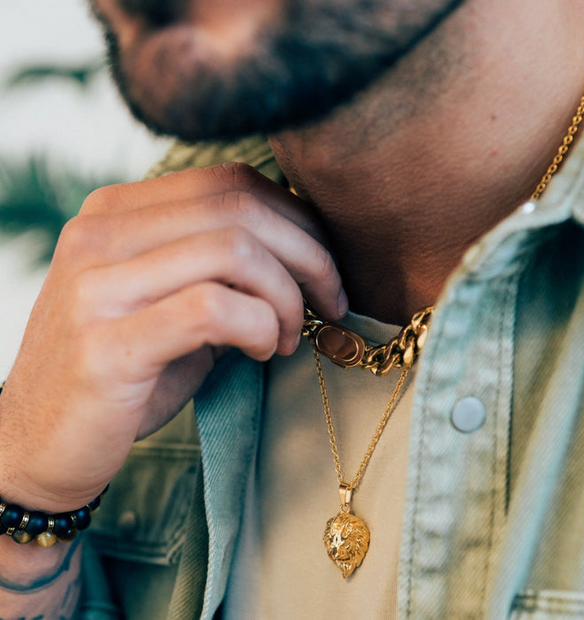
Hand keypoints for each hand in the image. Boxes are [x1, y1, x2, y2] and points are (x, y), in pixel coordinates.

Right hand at [0, 163, 345, 511]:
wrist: (43, 445)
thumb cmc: (127, 371)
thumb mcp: (171, 301)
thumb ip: (220, 266)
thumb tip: (302, 247)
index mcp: (116, 213)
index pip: (228, 182)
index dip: (295, 218)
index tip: (324, 265)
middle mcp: (100, 233)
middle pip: (239, 208)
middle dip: (309, 255)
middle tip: (331, 301)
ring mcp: (97, 284)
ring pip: (233, 251)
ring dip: (286, 296)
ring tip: (287, 336)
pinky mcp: (106, 343)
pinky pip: (213, 308)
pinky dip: (260, 326)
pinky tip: (262, 351)